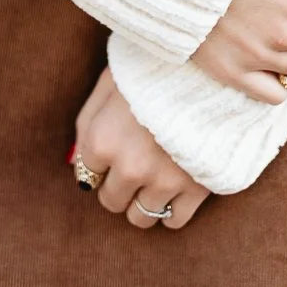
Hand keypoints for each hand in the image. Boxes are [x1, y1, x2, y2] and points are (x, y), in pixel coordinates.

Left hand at [72, 67, 209, 230]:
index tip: (114, 147)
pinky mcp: (196, 188)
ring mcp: (163, 181)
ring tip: (154, 174)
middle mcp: (129, 167)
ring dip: (142, 200)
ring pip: (140, 217)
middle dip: (118, 184)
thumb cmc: (154, 68)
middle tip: (134, 160)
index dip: (99, 161)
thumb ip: (88, 121)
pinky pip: (174, 221)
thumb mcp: (110, 81)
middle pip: (111, 201)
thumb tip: (77, 159)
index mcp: (102, 139)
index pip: (86, 175)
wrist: (210, 64)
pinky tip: (174, 185)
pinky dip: (171, 208)